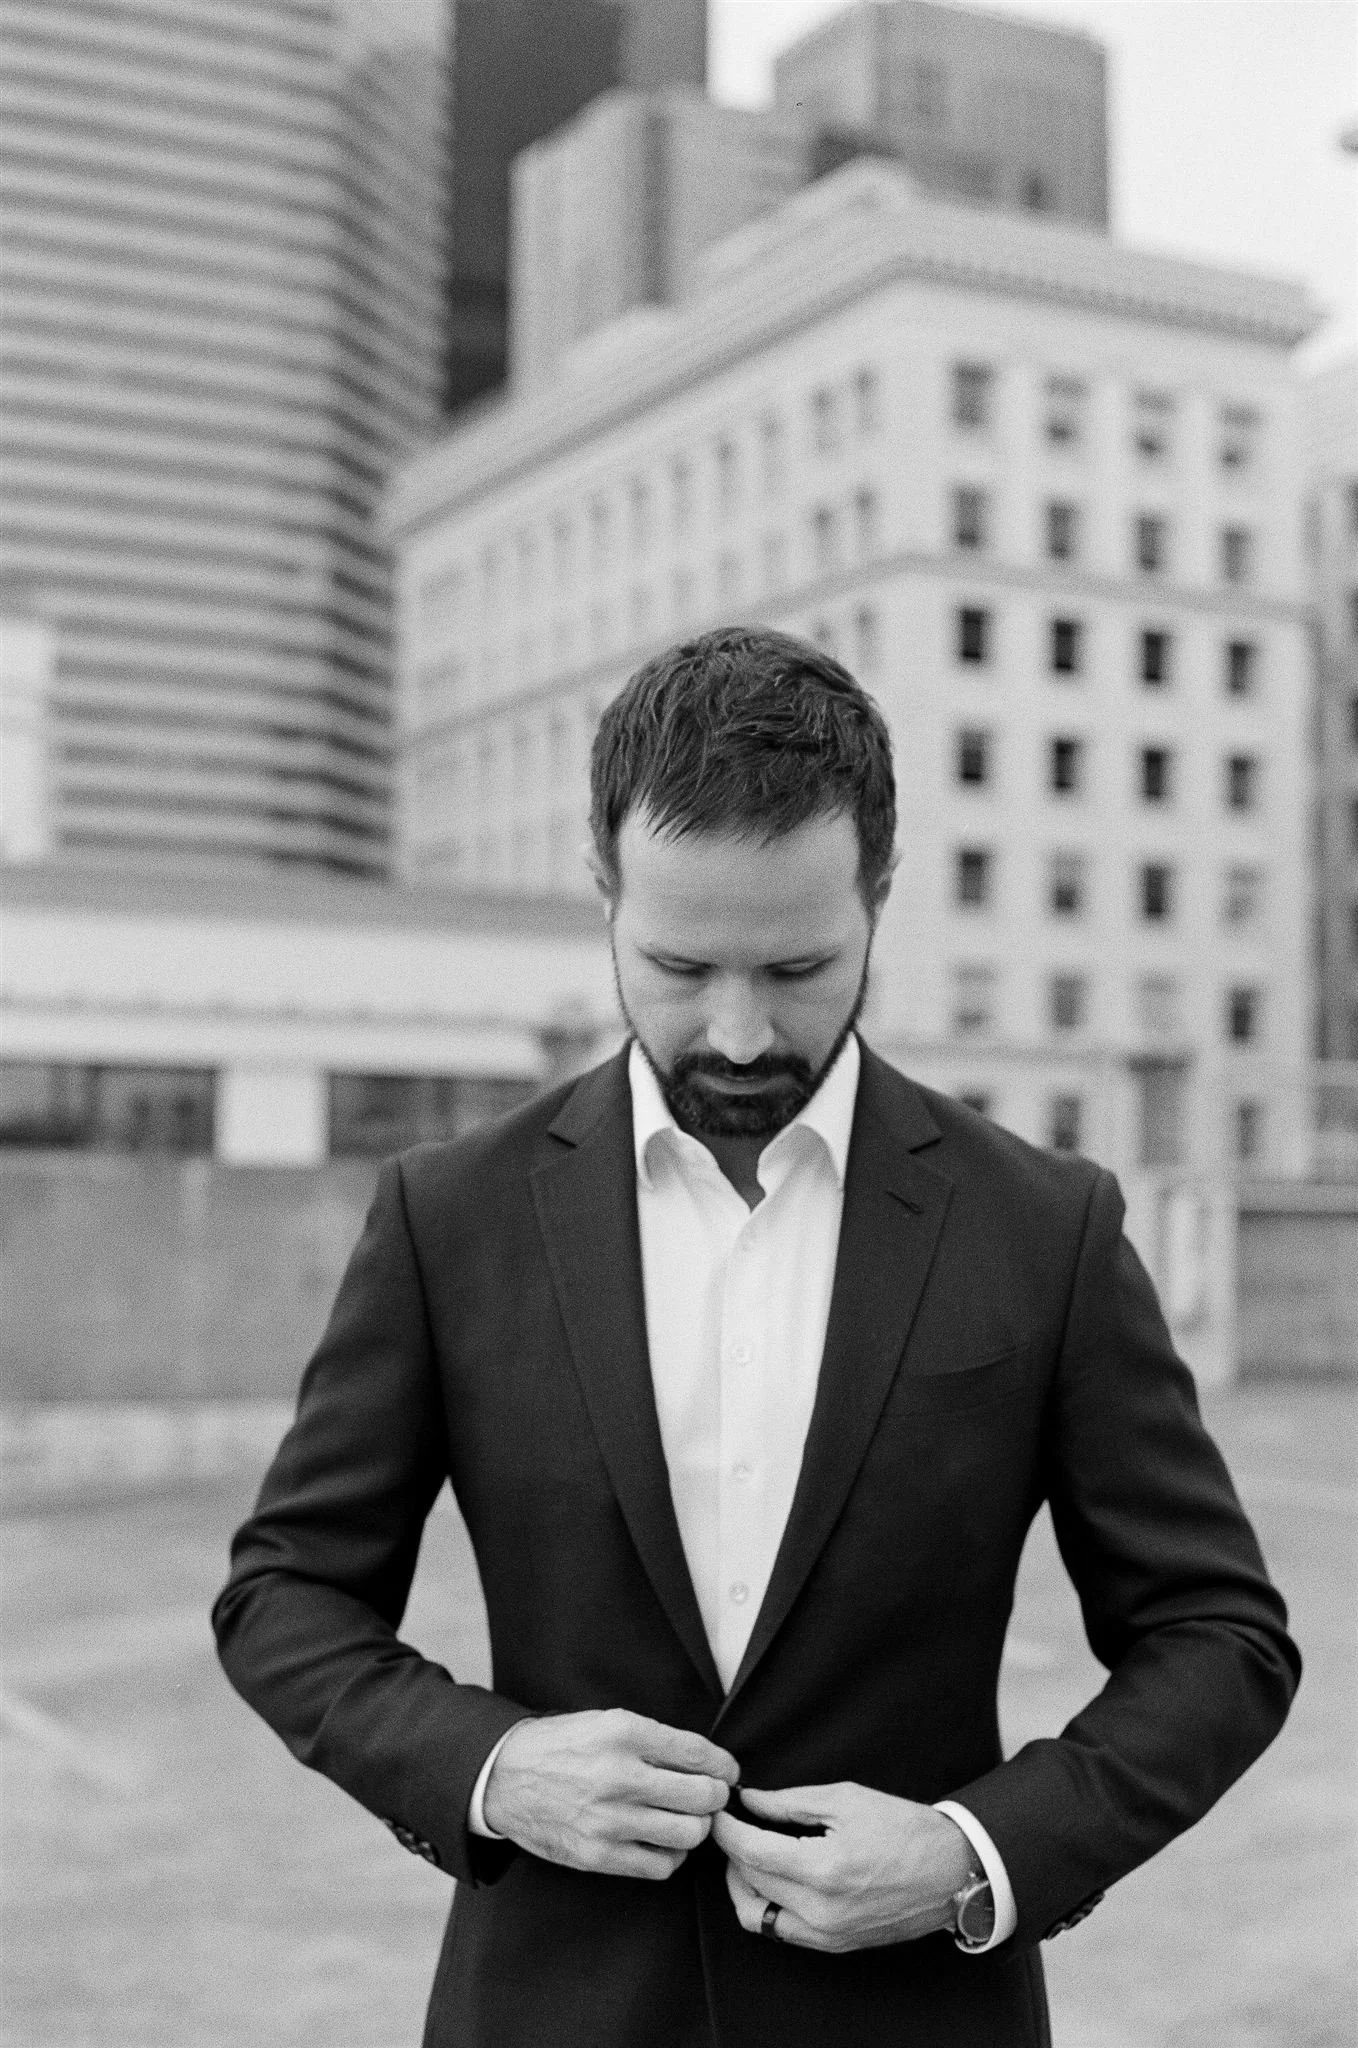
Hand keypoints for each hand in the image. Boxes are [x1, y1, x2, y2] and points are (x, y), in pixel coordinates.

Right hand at [481, 1709, 739, 1879]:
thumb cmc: (564, 1746)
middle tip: (710, 1797)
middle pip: (701, 1797)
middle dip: (715, 1798)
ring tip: (686, 1819)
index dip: (723, 1766)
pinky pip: (660, 1866)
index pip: (697, 1753)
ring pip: (688, 1835)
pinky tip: (661, 1841)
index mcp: (624, 1732)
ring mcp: (608, 1819)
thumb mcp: (607, 1722)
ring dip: (696, 1828)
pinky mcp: (597, 1855)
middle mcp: (618, 1775)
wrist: (505, 1777)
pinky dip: (671, 1856)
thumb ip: (655, 1741)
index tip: (727, 1772)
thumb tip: (709, 1765)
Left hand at [711, 1783, 973, 1952]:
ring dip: (743, 1885)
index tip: (718, 1812)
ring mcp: (828, 1935)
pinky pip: (783, 1932)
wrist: (951, 1871)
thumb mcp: (846, 1799)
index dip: (727, 1830)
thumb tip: (750, 1800)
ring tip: (748, 1854)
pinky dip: (768, 1905)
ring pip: (758, 1918)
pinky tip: (774, 1878)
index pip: (751, 1853)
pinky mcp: (835, 1946)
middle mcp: (821, 1911)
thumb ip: (790, 1802)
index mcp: (824, 1870)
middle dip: (732, 1853)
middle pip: (750, 1883)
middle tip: (732, 1825)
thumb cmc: (905, 1829)